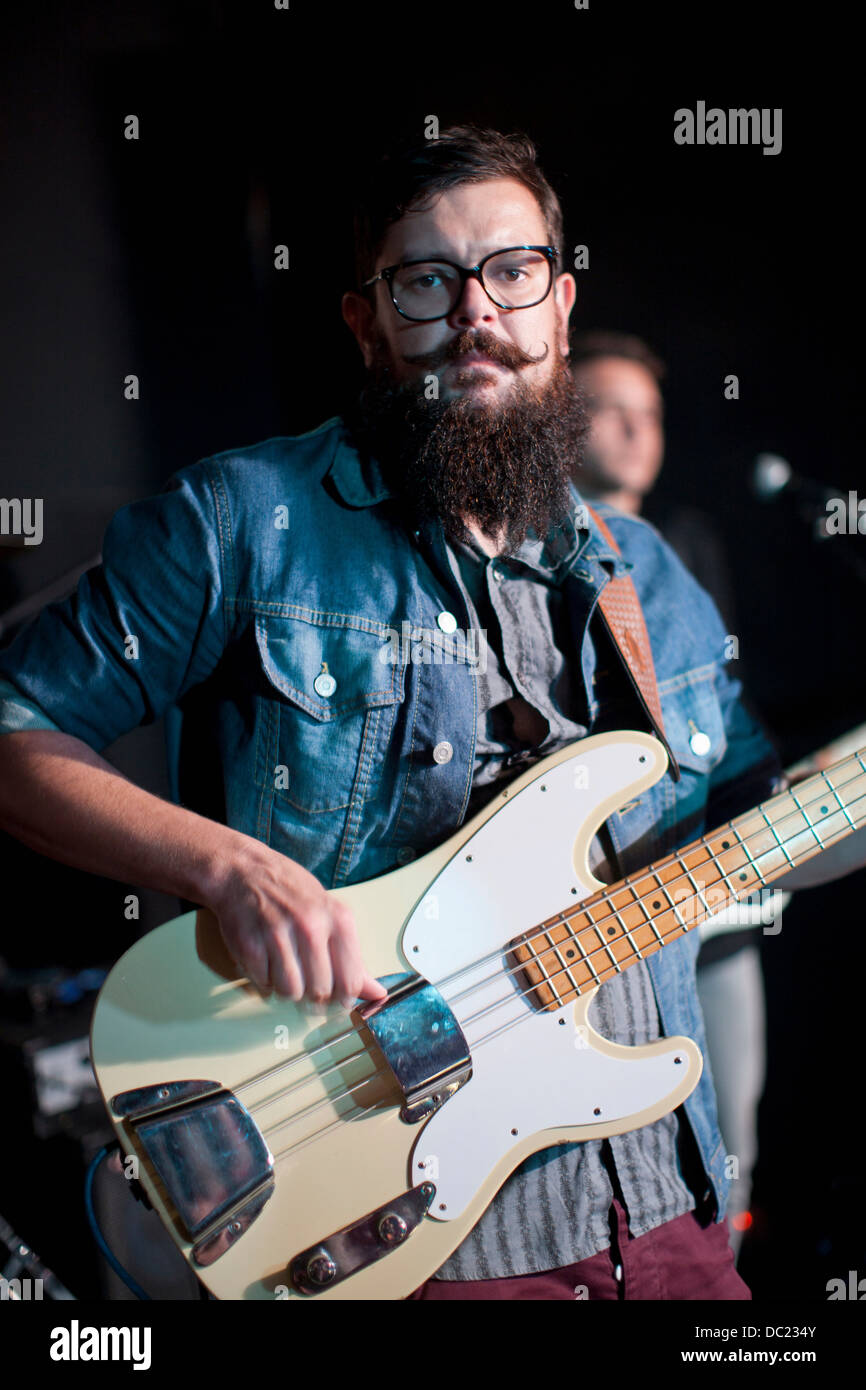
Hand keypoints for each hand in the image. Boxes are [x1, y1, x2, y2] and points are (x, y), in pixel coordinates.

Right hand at [208, 838, 387, 1007]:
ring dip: (287, 990)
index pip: (350, 981)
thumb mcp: (330, 914)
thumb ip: (352, 956)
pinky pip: (263, 983)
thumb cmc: (289, 891)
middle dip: (313, 998)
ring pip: (291, 992)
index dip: (343, 1000)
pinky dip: (264, 980)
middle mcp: (310, 926)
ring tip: (285, 971)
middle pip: (320, 991)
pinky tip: (266, 962)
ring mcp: (278, 935)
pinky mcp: (249, 944)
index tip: (336, 1001)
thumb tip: (376, 992)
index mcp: (338, 919)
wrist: (243, 870)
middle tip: (307, 987)